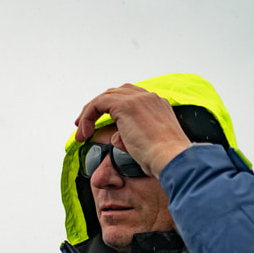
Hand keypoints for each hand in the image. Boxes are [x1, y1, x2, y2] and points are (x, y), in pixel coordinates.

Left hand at [74, 84, 191, 177]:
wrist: (171, 158)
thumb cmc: (162, 159)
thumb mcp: (143, 145)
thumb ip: (123, 136)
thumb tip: (106, 137)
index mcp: (157, 106)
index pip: (130, 98)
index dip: (111, 109)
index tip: (100, 126)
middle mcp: (149, 98)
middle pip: (116, 93)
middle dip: (98, 108)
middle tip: (85, 126)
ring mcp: (138, 99)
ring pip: (105, 97)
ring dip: (90, 113)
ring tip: (82, 131)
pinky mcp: (126, 105)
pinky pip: (98, 104)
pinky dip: (88, 117)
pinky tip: (85, 133)